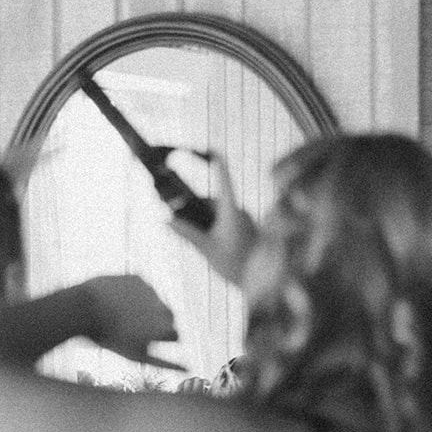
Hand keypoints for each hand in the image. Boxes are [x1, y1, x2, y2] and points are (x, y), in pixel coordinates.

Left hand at [82, 275, 182, 369]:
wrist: (81, 309)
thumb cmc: (107, 338)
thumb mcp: (136, 355)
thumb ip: (165, 363)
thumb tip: (188, 368)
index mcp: (165, 329)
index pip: (175, 336)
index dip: (159, 339)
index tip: (143, 340)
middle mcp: (163, 308)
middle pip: (168, 317)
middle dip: (156, 322)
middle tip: (132, 327)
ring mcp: (151, 291)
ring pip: (154, 301)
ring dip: (144, 306)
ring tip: (119, 313)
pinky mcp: (138, 278)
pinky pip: (140, 287)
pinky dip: (131, 293)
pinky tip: (115, 300)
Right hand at [168, 150, 256, 285]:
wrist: (264, 284)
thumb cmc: (238, 266)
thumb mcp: (207, 249)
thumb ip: (187, 233)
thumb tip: (166, 220)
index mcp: (232, 210)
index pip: (222, 177)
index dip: (210, 159)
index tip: (200, 147)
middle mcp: (239, 211)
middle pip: (209, 201)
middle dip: (194, 211)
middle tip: (180, 227)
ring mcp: (243, 221)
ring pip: (214, 215)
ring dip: (203, 225)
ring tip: (204, 247)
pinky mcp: (244, 231)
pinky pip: (222, 225)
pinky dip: (212, 232)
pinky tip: (212, 250)